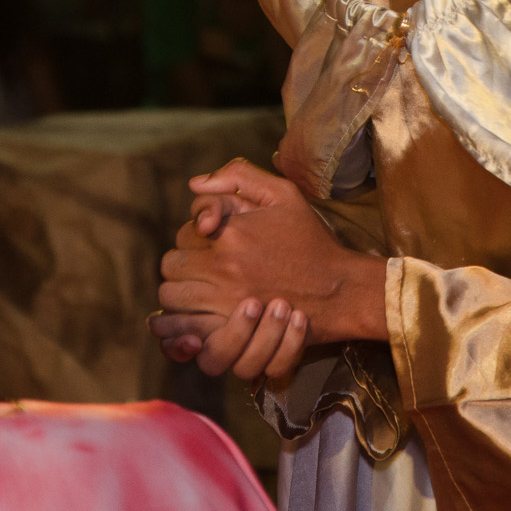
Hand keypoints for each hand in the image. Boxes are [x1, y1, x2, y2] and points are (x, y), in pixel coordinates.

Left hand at [155, 159, 388, 378]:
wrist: (341, 289)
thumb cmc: (312, 240)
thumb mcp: (283, 194)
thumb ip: (238, 176)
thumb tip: (194, 183)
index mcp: (230, 233)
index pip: (184, 234)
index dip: (195, 237)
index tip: (213, 242)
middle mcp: (222, 268)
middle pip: (170, 267)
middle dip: (182, 266)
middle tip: (203, 269)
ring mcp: (225, 303)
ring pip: (171, 299)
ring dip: (180, 295)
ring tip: (200, 292)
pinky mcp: (231, 333)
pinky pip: (186, 333)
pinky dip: (182, 329)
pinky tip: (194, 321)